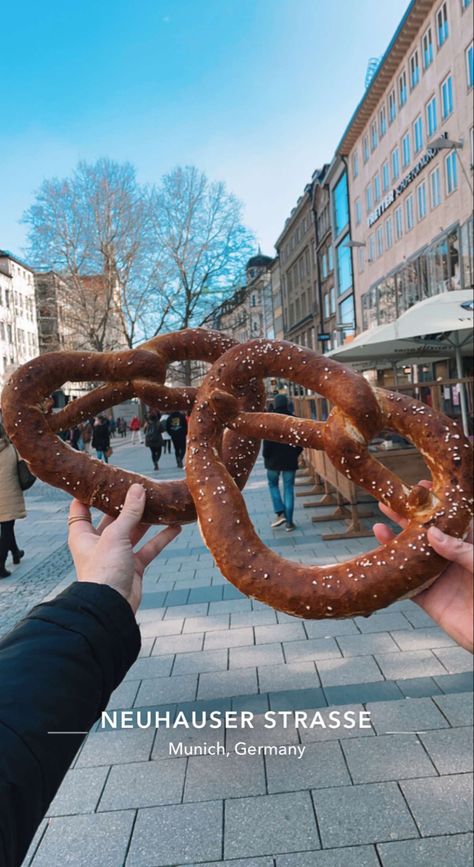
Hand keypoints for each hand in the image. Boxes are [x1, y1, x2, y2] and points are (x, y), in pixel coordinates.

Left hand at [68, 484, 180, 613]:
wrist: (111, 607)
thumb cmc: (104, 570)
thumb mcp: (115, 535)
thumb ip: (129, 512)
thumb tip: (138, 488)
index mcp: (83, 535)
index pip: (81, 509)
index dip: (90, 494)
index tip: (102, 479)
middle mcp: (99, 543)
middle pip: (112, 518)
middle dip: (126, 504)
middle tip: (141, 486)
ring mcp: (117, 555)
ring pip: (134, 532)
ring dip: (147, 519)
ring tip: (160, 502)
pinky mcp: (133, 567)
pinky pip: (149, 548)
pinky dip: (161, 538)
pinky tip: (175, 527)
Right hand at [373, 480, 472, 651]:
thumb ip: (461, 550)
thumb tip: (432, 533)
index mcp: (470, 547)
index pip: (450, 520)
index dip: (436, 504)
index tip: (420, 486)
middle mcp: (452, 560)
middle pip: (425, 535)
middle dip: (407, 519)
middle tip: (388, 502)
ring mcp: (440, 579)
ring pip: (412, 558)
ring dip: (395, 543)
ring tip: (378, 526)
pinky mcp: (431, 601)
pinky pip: (407, 585)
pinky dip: (392, 573)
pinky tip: (380, 559)